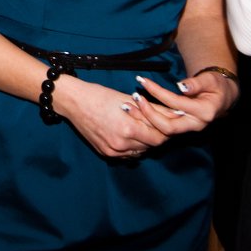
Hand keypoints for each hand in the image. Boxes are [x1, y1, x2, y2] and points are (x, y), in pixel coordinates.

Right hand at [54, 75, 168, 157]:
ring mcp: (113, 151)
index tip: (166, 121)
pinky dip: (132, 147)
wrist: (73, 101)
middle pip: (151, 146)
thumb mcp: (128, 99)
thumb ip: (154, 109)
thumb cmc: (100, 95)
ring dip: (144, 142)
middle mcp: (121, 144)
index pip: (159, 137)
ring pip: (140, 152)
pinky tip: (129, 135)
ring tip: (140, 127)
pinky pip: (128, 155)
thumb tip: (177, 112)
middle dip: (156, 135)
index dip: (165, 129)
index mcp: (128, 129)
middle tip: (156, 124)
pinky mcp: (106, 154)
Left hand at [133, 70, 237, 134]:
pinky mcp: (180, 128)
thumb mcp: (210, 80)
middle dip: (148, 113)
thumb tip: (181, 87)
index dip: (158, 92)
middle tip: (134, 97)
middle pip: (168, 127)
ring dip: (144, 119)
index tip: (142, 80)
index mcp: (204, 112)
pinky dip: (147, 122)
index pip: (175, 103)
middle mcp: (195, 124)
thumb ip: (196, 83)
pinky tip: (134, 112)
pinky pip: (162, 129)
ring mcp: (187, 128)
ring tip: (127, 106)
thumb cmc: (216, 85)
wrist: (222, 98)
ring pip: (163, 131)